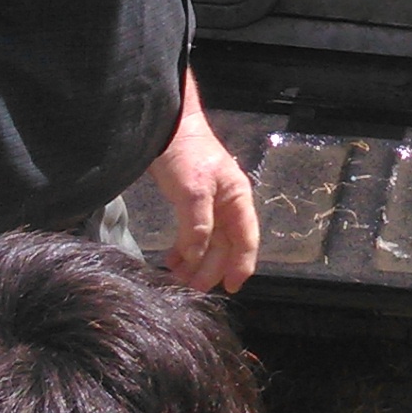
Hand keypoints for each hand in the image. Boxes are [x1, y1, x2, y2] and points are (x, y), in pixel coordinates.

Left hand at [148, 108, 258, 292]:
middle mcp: (228, 203)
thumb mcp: (193, 190)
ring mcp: (210, 202)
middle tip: (191, 288)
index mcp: (237, 198)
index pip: (246, 240)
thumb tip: (197, 257)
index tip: (230, 288)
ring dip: (196, 261)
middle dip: (210, 268)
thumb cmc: (185, 153)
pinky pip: (193, 232)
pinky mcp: (190, 200)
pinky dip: (184, 248)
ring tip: (177, 277)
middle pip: (225, 245)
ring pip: (208, 241)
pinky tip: (172, 259)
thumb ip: (198, 226)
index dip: (241, 266)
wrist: (165, 124)